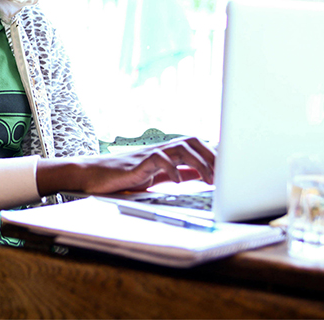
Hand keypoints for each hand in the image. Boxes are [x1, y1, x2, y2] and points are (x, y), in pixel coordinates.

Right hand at [36, 136, 215, 196]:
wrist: (90, 176)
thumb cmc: (121, 178)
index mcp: (165, 153)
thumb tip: (201, 175)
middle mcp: (159, 150)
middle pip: (192, 141)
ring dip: (199, 162)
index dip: (215, 151)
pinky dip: (171, 170)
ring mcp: (147, 155)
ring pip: (179, 148)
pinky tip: (178, 182)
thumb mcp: (154, 177)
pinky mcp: (136, 164)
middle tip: (225, 173)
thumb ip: (177, 173)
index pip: (195, 145)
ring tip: (210, 179)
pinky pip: (158, 160)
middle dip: (212, 155)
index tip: (233, 163)